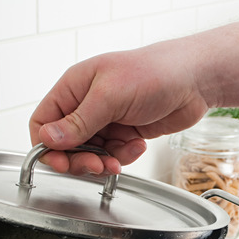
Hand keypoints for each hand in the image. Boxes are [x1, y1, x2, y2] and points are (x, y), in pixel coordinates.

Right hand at [29, 38, 210, 175]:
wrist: (195, 80)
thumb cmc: (155, 73)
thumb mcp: (110, 96)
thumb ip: (79, 121)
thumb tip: (48, 138)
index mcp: (74, 88)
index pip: (43, 122)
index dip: (47, 146)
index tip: (61, 162)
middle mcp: (87, 104)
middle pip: (65, 144)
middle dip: (79, 160)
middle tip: (95, 166)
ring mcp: (107, 119)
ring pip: (90, 153)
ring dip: (104, 161)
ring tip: (120, 159)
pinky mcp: (125, 132)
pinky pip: (113, 154)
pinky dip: (124, 156)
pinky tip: (138, 145)